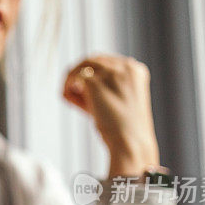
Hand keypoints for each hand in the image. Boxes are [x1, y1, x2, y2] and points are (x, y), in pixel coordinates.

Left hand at [62, 54, 159, 175]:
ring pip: (82, 66)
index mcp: (136, 70)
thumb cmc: (124, 129)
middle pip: (92, 60)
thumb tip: (78, 82)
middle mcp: (126, 67)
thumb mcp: (119, 101)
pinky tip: (69, 100)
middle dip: (81, 76)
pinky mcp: (96, 83)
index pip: (106, 62)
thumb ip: (106, 87)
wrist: (131, 143)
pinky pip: (74, 78)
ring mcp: (111, 73)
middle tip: (75, 94)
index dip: (93, 75)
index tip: (87, 92)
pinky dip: (67, 88)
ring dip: (72, 80)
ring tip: (70, 97)